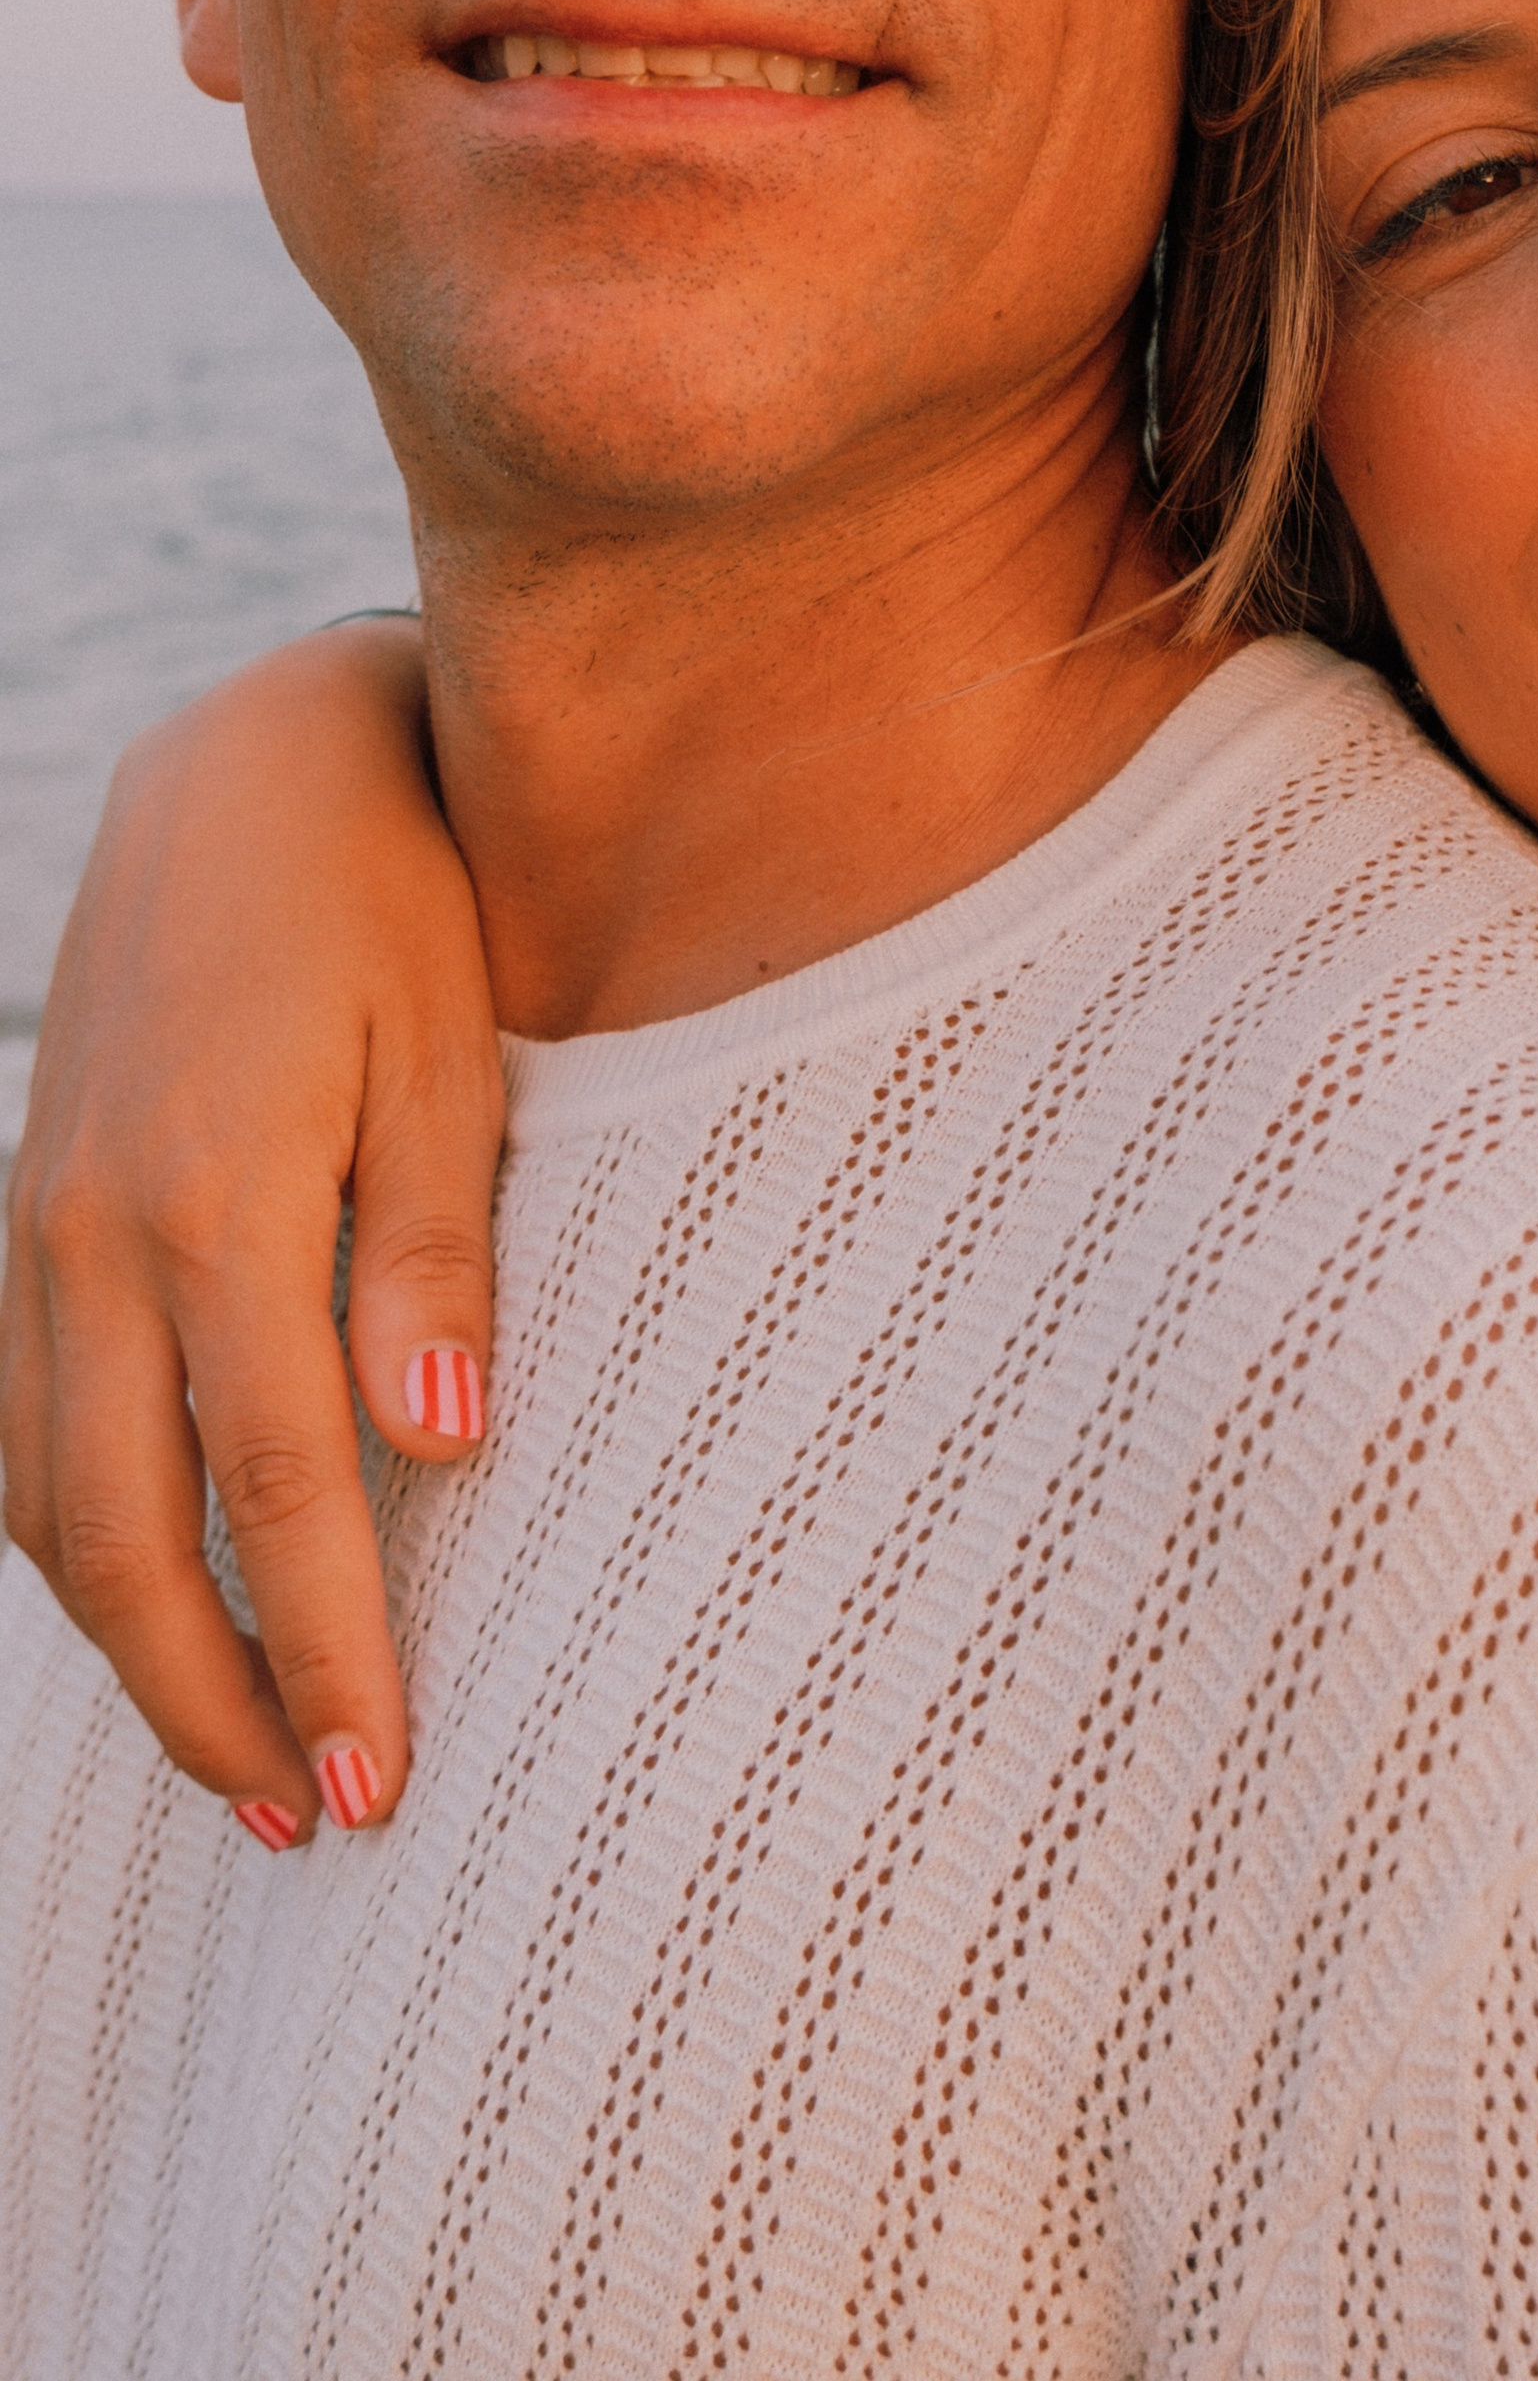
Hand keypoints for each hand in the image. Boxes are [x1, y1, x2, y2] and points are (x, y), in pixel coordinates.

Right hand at [0, 622, 502, 1842]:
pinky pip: (14, 1420)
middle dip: (211, 1702)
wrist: (251, 756)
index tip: (384, 1780)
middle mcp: (96, 1234)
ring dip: (130, 1646)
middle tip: (313, 1822)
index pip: (276, 1486)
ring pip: (41, 1500)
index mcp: (221, 1199)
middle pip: (120, 1536)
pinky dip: (70, 1537)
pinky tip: (148, 1592)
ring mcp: (37, 1224)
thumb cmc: (394, 895)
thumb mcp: (454, 1053)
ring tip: (240, 1757)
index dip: (325, 1648)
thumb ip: (434, 1260)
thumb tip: (444, 1457)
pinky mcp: (24, 1208)